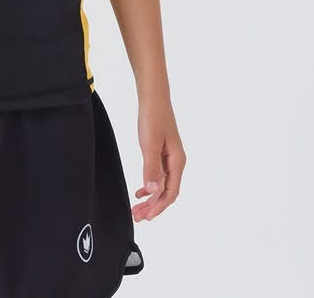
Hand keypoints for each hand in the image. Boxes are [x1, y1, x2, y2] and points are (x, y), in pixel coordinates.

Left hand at [132, 96, 185, 221]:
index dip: (159, 207)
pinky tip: (140, 190)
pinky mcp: (161, 151)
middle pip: (166, 191)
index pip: (170, 192)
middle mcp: (176, 162)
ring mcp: (169, 157)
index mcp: (177, 161)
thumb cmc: (153, 117)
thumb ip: (151, 167)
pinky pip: (158, 175)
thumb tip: (153, 191)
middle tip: (137, 216)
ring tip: (136, 208)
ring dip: (150, 197)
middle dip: (153, 206)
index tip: (146, 217)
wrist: (153, 97)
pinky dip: (149, 185)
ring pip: (161, 184)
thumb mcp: (149, 143)